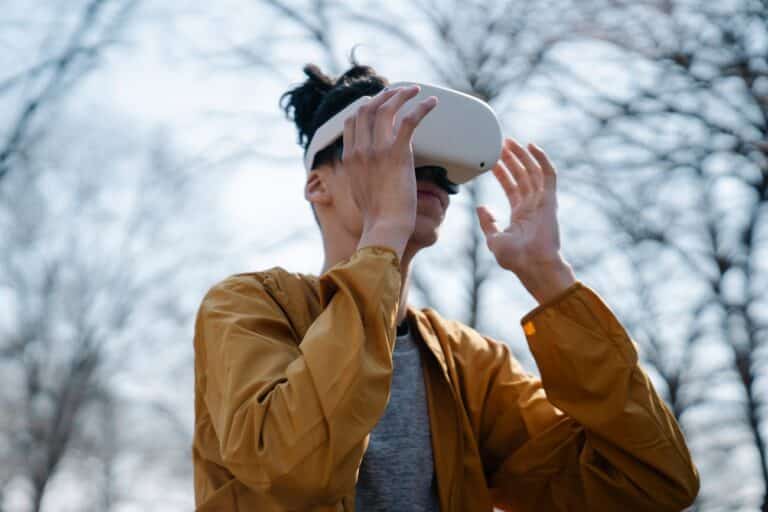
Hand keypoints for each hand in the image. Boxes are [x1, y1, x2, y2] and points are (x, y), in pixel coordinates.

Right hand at [343, 85, 437, 236]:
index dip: (366, 106)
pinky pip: (410, 120)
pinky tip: (431, 103)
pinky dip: (421, 107)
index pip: (352, 121)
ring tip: (415, 90)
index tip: (378, 102)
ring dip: (401, 95)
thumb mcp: (358, 192)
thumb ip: (360, 176)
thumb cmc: (377, 217)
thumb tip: (367, 175)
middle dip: (383, 95)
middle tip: (399, 91)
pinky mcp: (397, 154)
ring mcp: (377, 150)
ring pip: (386, 108)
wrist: (384, 227)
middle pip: (367, 108)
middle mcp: (360, 150)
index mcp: (349, 158)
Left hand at [476, 138, 564, 275]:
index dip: (502, 172)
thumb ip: (488, 222)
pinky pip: (548, 175)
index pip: (511, 187)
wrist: (532, 264)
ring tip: (510, 142)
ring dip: (523, 156)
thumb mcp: (494, 239)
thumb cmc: (515, 258)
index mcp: (521, 214)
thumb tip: (481, 207)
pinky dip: (541, 159)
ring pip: (532, 171)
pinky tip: (532, 147)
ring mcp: (542, 202)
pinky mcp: (550, 199)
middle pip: (521, 176)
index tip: (493, 160)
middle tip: (502, 143)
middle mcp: (532, 205)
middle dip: (512, 159)